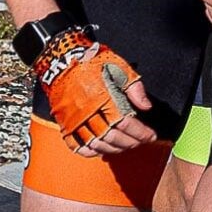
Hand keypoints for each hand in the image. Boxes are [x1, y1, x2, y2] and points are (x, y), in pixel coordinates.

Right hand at [27, 29, 156, 154]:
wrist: (61, 60)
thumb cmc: (91, 62)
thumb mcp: (118, 66)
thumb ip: (134, 87)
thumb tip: (146, 106)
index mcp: (102, 98)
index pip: (125, 124)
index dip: (140, 133)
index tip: (150, 135)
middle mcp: (87, 112)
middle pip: (112, 137)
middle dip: (130, 143)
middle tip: (141, 141)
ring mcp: (74, 120)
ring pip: (96, 144)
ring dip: (114, 148)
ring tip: (126, 145)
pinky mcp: (64, 124)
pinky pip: (77, 145)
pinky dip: (91, 151)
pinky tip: (103, 149)